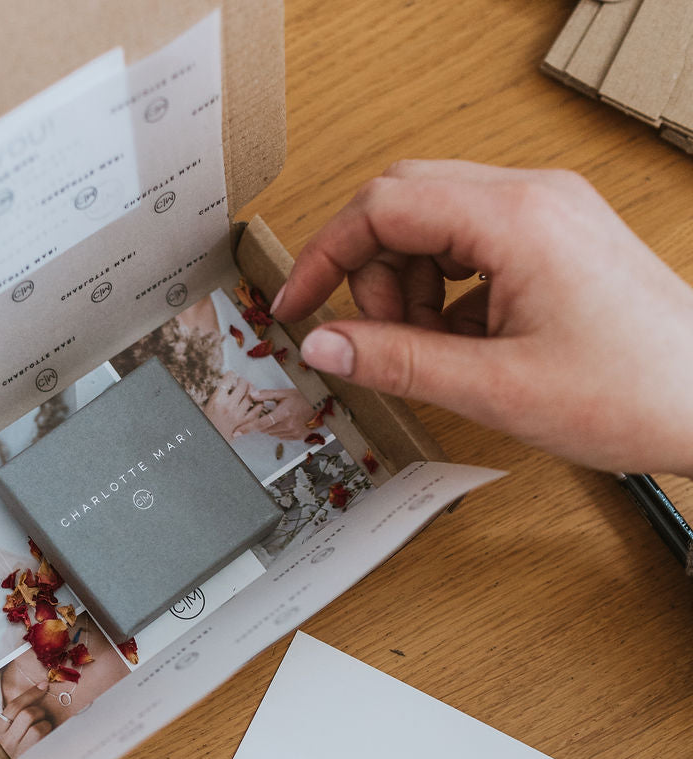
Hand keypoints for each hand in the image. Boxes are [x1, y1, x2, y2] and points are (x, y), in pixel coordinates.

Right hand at [0, 665, 53, 754]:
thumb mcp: (2, 740)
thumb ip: (11, 724)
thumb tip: (30, 704)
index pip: (14, 707)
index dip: (31, 694)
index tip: (43, 686)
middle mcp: (4, 741)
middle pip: (27, 714)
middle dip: (40, 712)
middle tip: (41, 718)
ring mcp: (17, 752)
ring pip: (38, 727)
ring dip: (46, 726)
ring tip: (43, 732)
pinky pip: (45, 743)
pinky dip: (50, 738)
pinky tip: (47, 742)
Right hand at [202, 370, 261, 440]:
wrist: (210, 442)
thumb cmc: (208, 423)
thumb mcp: (208, 406)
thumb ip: (219, 395)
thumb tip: (227, 384)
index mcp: (217, 400)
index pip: (228, 380)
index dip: (231, 374)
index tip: (232, 374)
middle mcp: (229, 406)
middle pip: (242, 385)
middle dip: (242, 380)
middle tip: (241, 381)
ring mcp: (238, 415)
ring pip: (251, 396)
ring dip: (251, 389)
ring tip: (249, 388)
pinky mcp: (244, 423)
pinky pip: (256, 410)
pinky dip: (259, 404)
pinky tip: (257, 401)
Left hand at [241, 387, 315, 439]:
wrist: (318, 404)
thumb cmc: (301, 397)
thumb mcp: (283, 393)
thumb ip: (266, 395)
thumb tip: (252, 395)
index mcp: (283, 413)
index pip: (260, 423)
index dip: (247, 428)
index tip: (236, 432)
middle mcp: (287, 425)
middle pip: (265, 430)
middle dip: (262, 423)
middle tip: (269, 413)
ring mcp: (293, 432)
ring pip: (272, 434)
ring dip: (271, 427)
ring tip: (279, 416)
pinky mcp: (297, 436)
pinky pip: (281, 436)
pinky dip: (279, 430)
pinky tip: (285, 422)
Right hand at [272, 160, 692, 474]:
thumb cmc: (632, 391)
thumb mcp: (494, 388)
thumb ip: (397, 362)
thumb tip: (325, 345)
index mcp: (516, 219)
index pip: (385, 205)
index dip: (326, 255)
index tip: (297, 304)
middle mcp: (533, 197)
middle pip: (405, 204)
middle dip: (372, 274)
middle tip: (376, 341)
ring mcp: (549, 212)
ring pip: (436, 225)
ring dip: (412, 288)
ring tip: (437, 353)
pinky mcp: (558, 237)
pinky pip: (474, 247)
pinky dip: (450, 294)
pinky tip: (467, 346)